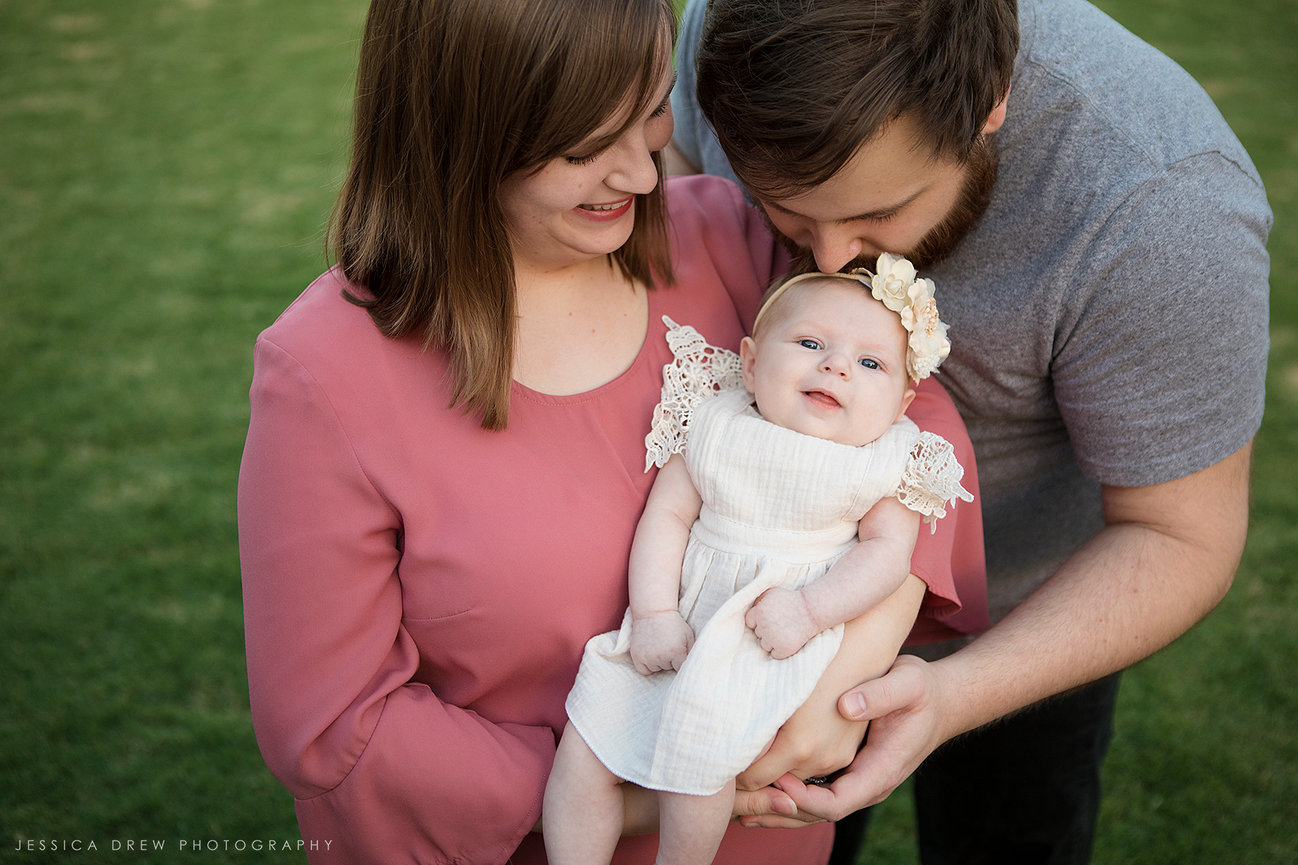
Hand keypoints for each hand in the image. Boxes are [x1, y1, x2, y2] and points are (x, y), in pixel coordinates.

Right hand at [629, 611, 693, 674]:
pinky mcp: (637, 656)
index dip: (681, 663)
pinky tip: (650, 654)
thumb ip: (692, 652)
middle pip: (668, 669)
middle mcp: (661, 656)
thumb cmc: (674, 623)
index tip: (680, 657)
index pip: (681, 669)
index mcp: (676, 652)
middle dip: (670, 660)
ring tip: (658, 647)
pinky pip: (644, 671)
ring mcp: (647, 657)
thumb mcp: (688, 635)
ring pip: (656, 669)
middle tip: (668, 645)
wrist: (653, 611)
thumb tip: (694, 666)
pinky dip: (647, 666)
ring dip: (658, 662)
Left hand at [733, 653, 949, 827]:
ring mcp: (856, 782)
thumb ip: (881, 695)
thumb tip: (845, 706)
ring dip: (776, 809)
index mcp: (880, 772)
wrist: (940, 701)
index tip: (775, 778)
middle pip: (815, 815)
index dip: (801, 798)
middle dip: (778, 810)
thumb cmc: (922, 691)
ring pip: (810, 810)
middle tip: (741, 796)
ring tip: (738, 804)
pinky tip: (756, 790)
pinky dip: (784, 796)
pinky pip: (812, 795)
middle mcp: (866, 786)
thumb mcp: (909, 683)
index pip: (835, 804)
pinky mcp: (847, 773)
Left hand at [745, 587, 818, 658]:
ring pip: (765, 645)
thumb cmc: (790, 600)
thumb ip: (757, 600)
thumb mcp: (771, 593)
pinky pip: (775, 654)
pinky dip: (781, 650)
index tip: (769, 619)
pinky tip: (788, 640)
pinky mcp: (783, 650)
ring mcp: (773, 639)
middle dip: (766, 630)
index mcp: (759, 613)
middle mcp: (764, 627)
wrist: (811, 611)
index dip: (759, 621)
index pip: (750, 622)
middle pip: (758, 634)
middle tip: (780, 624)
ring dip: (773, 641)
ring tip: (785, 631)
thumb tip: (744, 606)